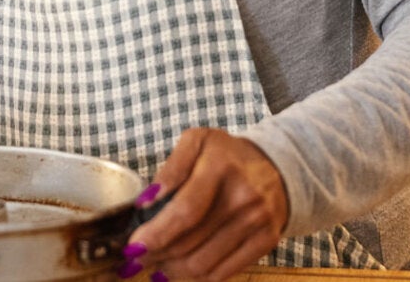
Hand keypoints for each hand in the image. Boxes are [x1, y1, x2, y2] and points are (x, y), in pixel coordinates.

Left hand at [125, 129, 288, 281]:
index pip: (185, 211)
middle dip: (156, 254)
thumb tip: (146, 200)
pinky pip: (222, 273)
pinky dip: (196, 277)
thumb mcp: (197, 142)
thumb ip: (171, 168)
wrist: (276, 165)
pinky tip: (179, 270)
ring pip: (202, 264)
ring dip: (172, 270)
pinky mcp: (266, 242)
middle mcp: (243, 196)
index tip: (133, 246)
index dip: (156, 234)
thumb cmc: (227, 155)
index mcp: (221, 166)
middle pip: (190, 242)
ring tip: (156, 263)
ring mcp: (258, 222)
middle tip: (135, 258)